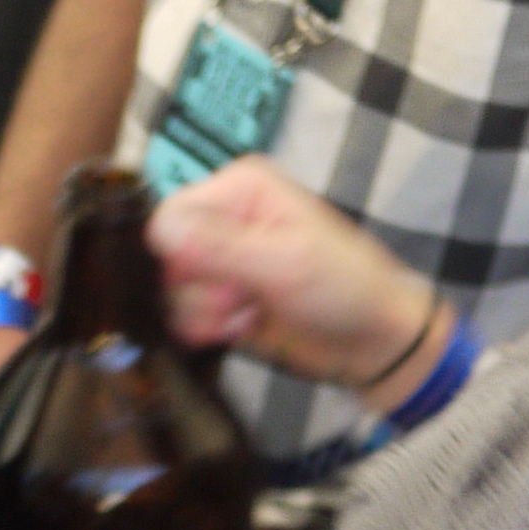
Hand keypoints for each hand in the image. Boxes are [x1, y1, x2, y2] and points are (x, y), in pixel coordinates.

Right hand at [147, 158, 435, 394]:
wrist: (369, 341)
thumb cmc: (345, 287)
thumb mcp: (286, 262)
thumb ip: (221, 246)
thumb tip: (159, 229)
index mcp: (239, 188)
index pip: (170, 215)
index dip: (184, 255)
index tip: (223, 275)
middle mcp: (223, 218)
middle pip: (165, 258)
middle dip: (200, 289)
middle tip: (244, 295)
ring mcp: (219, 261)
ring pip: (171, 292)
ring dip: (209, 313)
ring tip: (252, 310)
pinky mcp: (217, 298)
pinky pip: (183, 317)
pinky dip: (212, 328)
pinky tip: (248, 323)